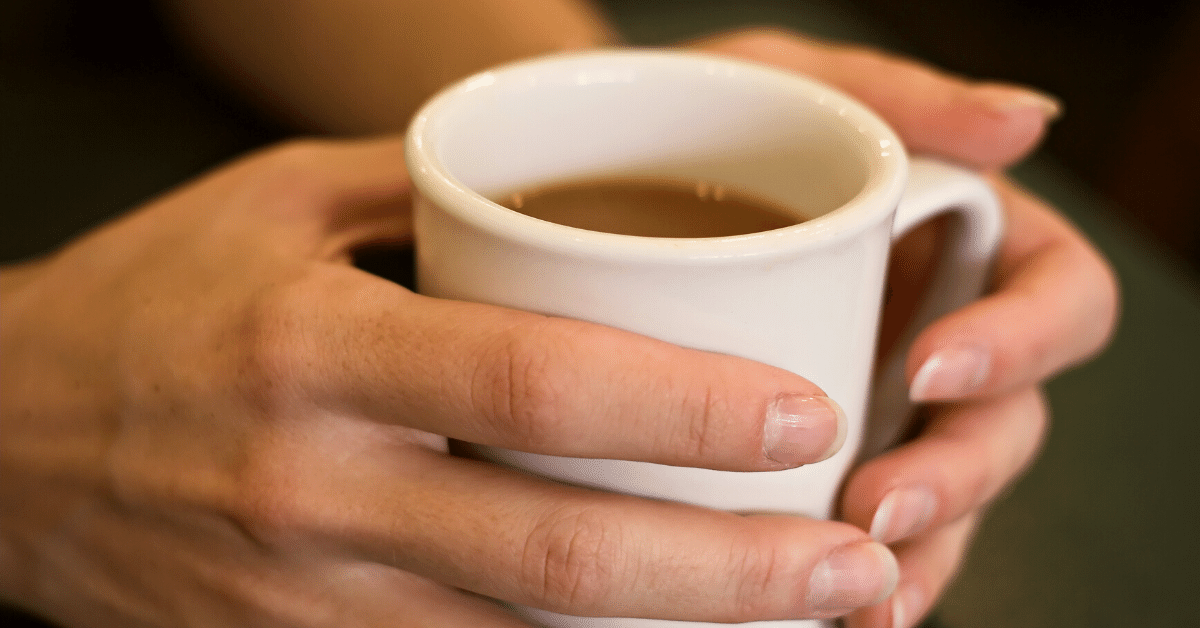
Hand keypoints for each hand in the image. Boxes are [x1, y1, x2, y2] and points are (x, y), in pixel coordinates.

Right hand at [1, 137, 900, 626]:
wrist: (5, 445)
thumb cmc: (160, 298)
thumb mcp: (278, 205)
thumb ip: (437, 194)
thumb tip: (592, 192)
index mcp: (316, 348)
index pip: (533, 384)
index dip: (687, 405)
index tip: (808, 410)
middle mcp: (314, 486)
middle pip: (557, 551)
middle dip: (731, 572)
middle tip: (857, 562)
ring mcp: (305, 596)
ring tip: (813, 620)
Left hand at [694, 29, 1119, 627]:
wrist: (597, 182)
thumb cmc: (711, 121)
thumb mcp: (794, 83)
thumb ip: (900, 97)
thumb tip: (1029, 119)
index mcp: (967, 245)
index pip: (1059, 297)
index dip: (1022, 341)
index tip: (929, 366)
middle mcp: (939, 334)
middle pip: (1010, 422)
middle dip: (956, 474)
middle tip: (877, 502)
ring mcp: (883, 408)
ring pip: (948, 498)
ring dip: (916, 553)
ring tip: (860, 596)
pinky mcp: (819, 461)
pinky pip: (863, 534)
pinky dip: (853, 580)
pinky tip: (819, 613)